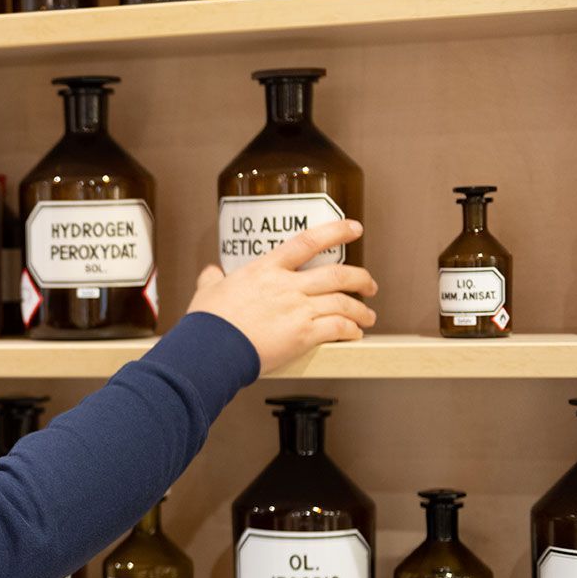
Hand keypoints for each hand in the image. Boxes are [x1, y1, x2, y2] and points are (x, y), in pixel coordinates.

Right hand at [187, 219, 377, 374]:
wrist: (210, 349)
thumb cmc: (208, 322)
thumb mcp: (207, 292)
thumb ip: (213, 279)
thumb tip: (211, 272)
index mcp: (266, 270)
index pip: (308, 242)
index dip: (336, 231)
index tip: (354, 228)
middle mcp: (287, 286)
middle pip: (338, 275)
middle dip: (361, 278)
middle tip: (369, 285)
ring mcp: (297, 310)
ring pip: (343, 302)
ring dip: (361, 310)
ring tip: (368, 316)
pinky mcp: (302, 335)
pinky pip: (338, 328)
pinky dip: (351, 330)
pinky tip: (354, 334)